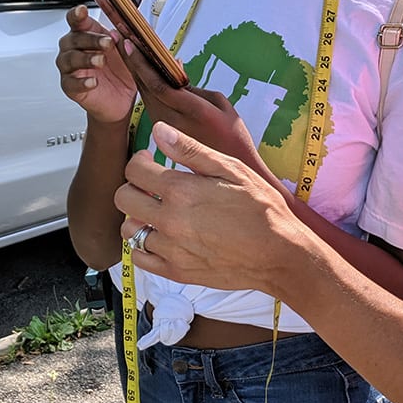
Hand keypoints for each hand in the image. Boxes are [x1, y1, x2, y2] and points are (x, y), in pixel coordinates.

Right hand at [56, 5, 135, 123]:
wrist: (121, 99)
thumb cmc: (120, 71)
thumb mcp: (126, 52)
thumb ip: (122, 41)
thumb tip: (120, 32)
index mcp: (86, 35)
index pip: (76, 21)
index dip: (77, 14)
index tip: (82, 11)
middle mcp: (73, 49)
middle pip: (74, 39)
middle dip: (91, 40)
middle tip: (108, 43)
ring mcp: (70, 69)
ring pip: (70, 59)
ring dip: (86, 59)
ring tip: (101, 61)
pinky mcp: (70, 87)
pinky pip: (71, 83)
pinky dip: (82, 82)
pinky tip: (93, 82)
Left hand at [115, 123, 302, 293]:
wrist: (279, 254)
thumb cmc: (261, 209)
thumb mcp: (232, 169)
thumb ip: (191, 150)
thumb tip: (159, 131)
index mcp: (181, 191)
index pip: (134, 170)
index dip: (140, 161)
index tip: (150, 160)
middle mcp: (169, 220)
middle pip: (123, 198)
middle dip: (133, 186)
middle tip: (152, 186)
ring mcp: (170, 249)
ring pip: (130, 229)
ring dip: (139, 217)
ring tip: (159, 213)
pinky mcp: (176, 271)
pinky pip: (140, 258)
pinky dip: (145, 246)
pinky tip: (162, 237)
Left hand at [118, 38, 281, 185]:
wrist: (230, 174)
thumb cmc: (232, 136)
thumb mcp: (222, 105)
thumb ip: (195, 87)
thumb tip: (176, 69)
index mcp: (193, 111)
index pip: (158, 84)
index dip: (141, 64)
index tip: (129, 44)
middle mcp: (174, 122)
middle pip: (145, 88)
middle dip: (131, 63)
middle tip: (119, 40)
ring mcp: (166, 130)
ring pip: (145, 97)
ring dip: (136, 74)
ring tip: (128, 51)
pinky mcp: (163, 136)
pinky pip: (151, 107)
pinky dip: (146, 88)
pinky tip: (143, 74)